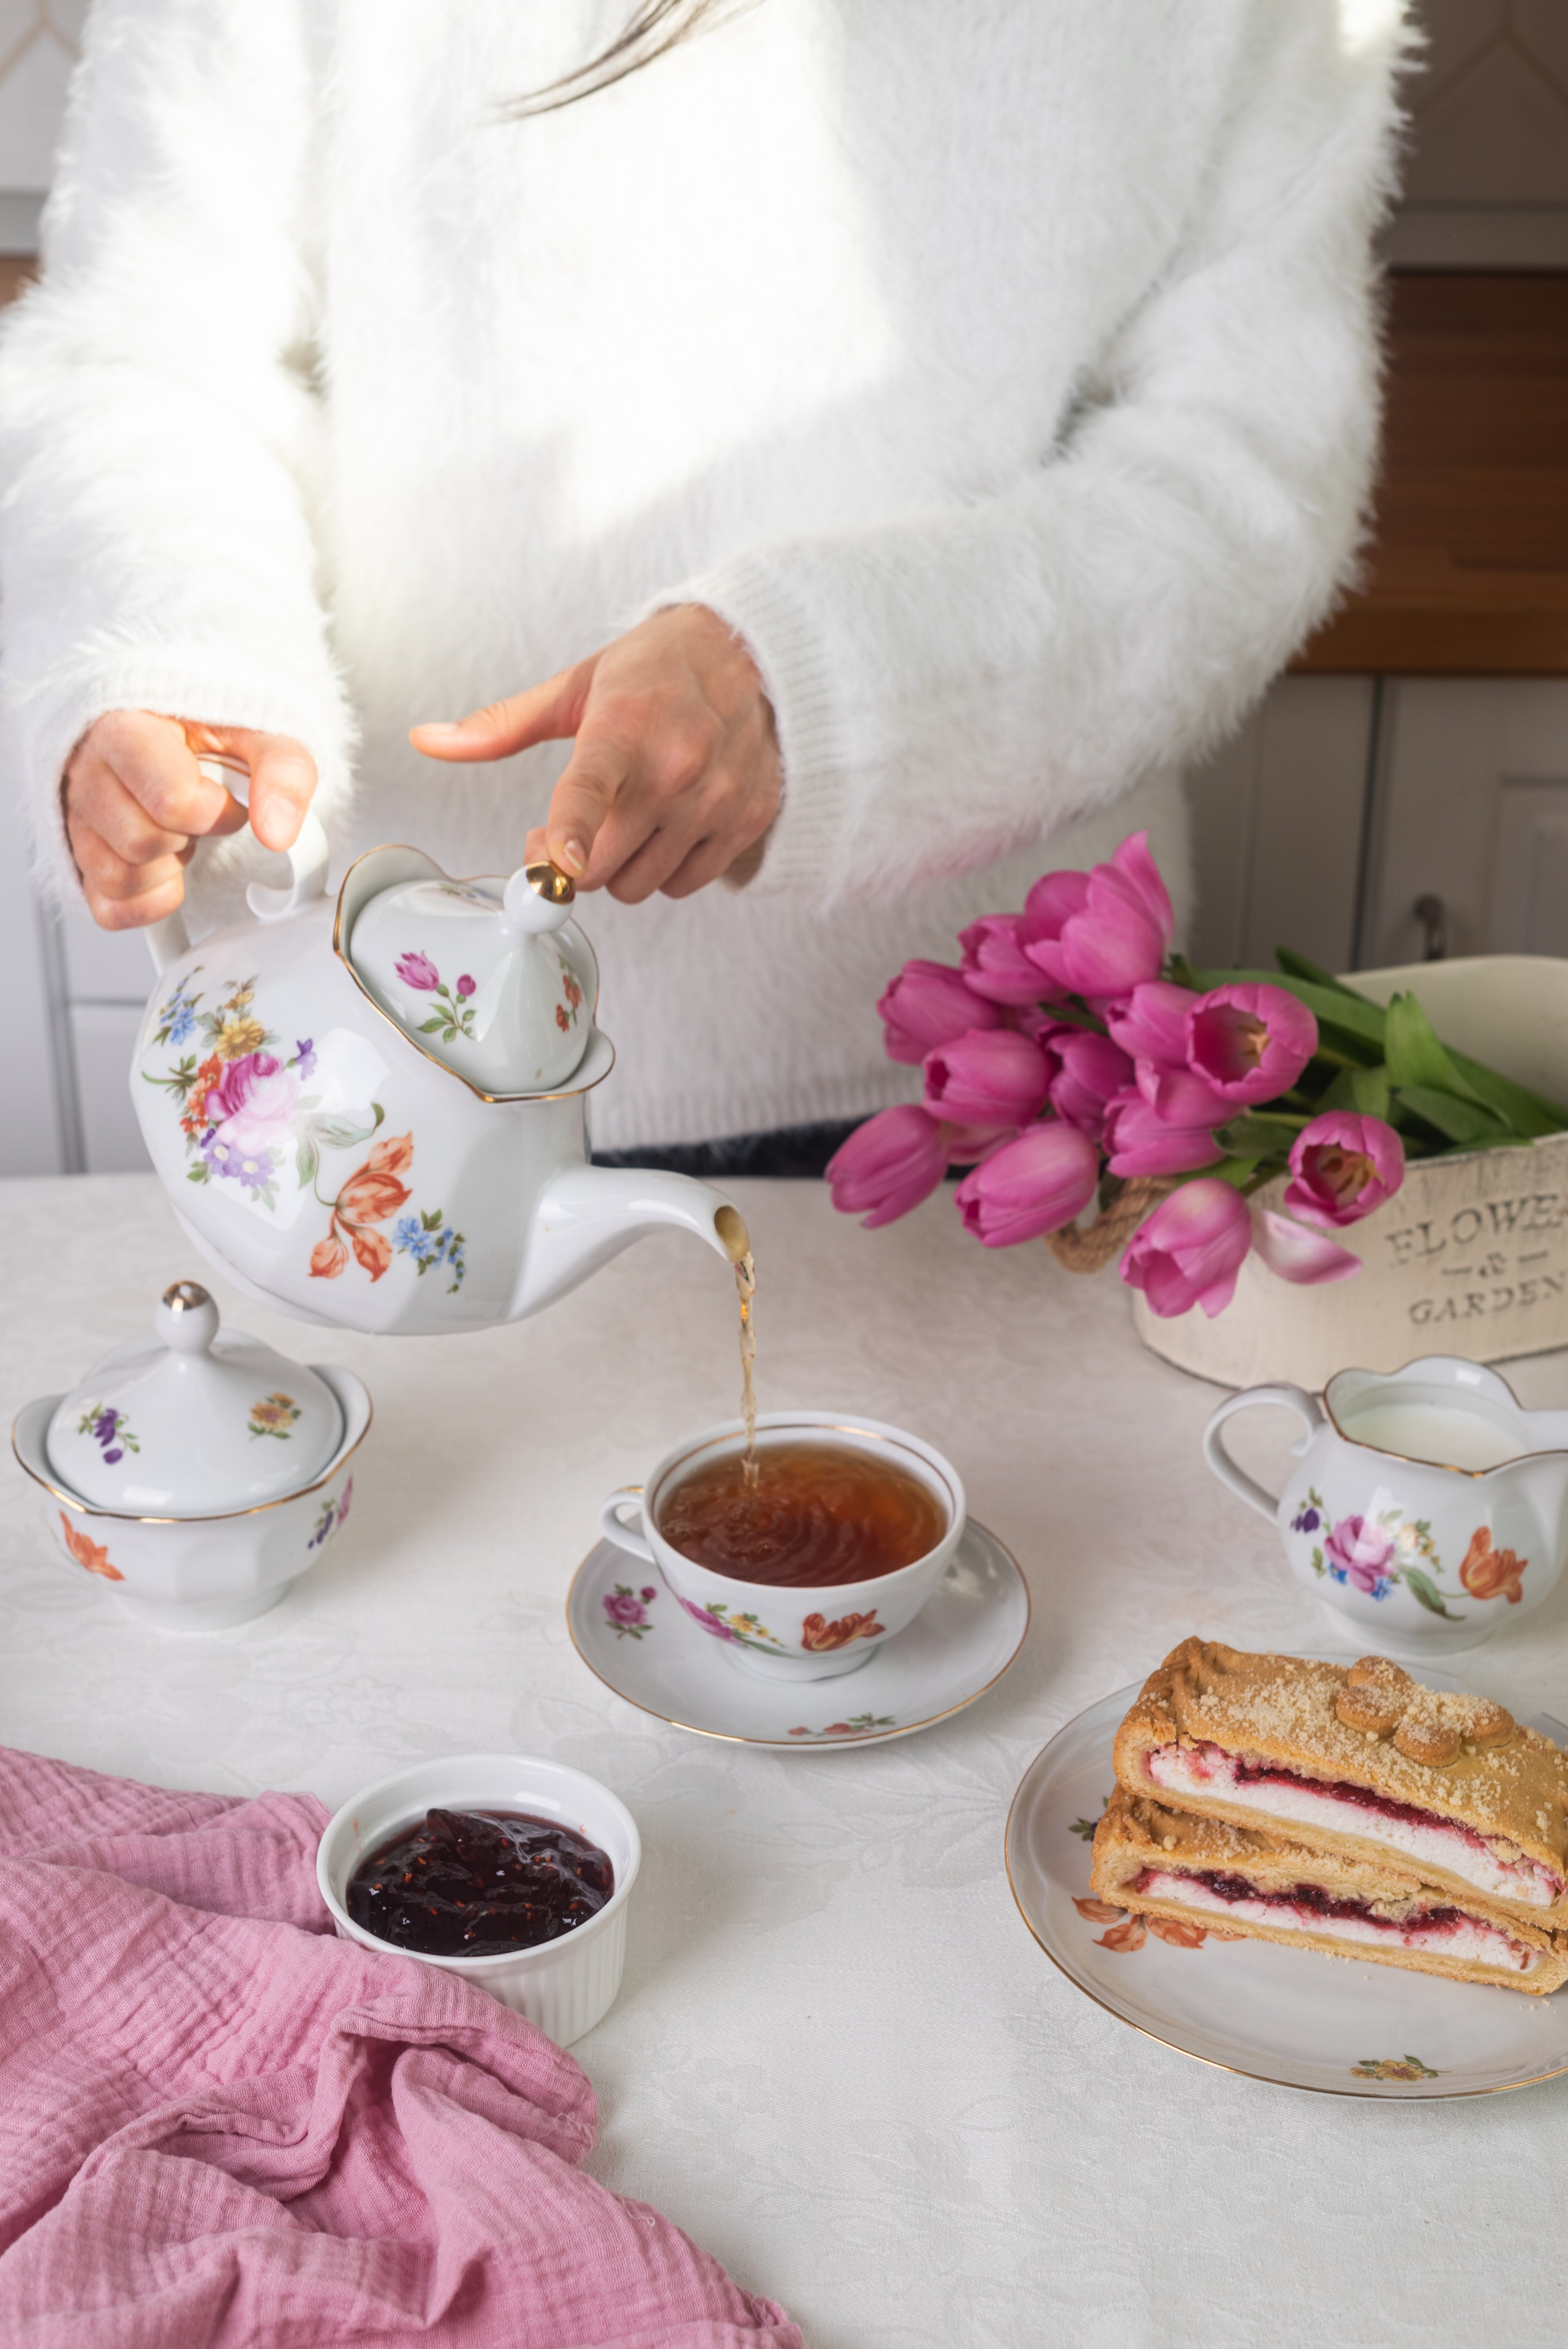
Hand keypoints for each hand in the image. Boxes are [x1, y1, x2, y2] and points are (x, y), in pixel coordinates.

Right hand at [64, 714, 318, 930]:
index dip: (216, 812)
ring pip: (119, 878)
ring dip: (166, 867)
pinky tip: (166, 867)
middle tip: (200, 813)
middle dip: (188, 836)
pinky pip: (109, 909)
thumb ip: (282, 771)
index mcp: (124, 729)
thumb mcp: (260, 731)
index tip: (229, 797)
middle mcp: (87, 771)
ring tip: (179, 832)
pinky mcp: (81, 858)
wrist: (178, 729)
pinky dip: (149, 902)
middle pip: (141, 842)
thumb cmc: (209, 728)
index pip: (170, 800)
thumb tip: (278, 832)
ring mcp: (78, 817)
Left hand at [410, 604, 780, 902]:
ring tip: (625, 823)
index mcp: (622, 727)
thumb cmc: (655, 669)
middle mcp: (675, 767)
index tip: (558, 864)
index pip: (591, 789)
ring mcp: (715, 799)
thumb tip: (425, 739)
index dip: (571, 833)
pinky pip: (686, 884)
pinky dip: (667, 870)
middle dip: (575, 861)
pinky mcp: (746, 821)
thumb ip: (501, 727)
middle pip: (599, 867)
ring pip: (640, 885)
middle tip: (570, 832)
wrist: (751, 652)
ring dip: (620, 869)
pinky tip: (666, 830)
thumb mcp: (575, 686)